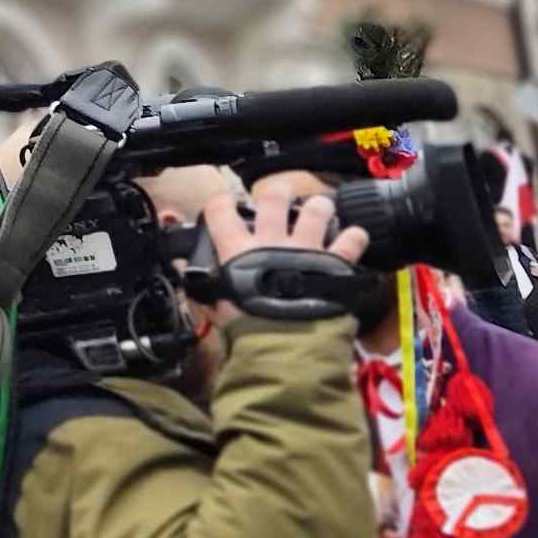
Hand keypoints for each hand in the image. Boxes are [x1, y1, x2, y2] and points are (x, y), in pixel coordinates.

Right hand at [199, 182, 369, 324]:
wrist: (285, 344)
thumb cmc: (247, 326)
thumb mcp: (214, 302)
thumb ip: (199, 279)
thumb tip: (182, 264)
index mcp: (238, 248)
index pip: (221, 210)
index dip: (222, 201)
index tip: (228, 203)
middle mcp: (272, 241)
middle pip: (273, 199)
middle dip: (276, 193)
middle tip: (279, 198)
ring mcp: (306, 249)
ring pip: (316, 210)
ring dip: (318, 206)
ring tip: (320, 208)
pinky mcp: (335, 263)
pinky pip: (351, 240)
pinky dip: (355, 236)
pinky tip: (354, 236)